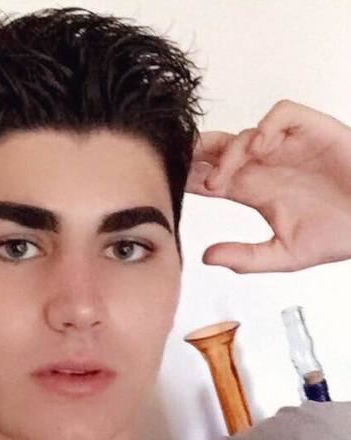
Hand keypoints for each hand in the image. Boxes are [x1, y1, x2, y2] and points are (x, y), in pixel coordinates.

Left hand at [185, 99, 350, 272]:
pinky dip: (267, 126)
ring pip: (244, 134)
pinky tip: (260, 149)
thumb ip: (246, 257)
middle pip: (220, 150)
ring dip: (228, 153)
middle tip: (180, 167)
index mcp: (254, 190)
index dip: (191, 178)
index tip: (170, 184)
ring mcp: (286, 148)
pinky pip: (281, 116)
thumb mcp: (284, 255)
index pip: (212, 178)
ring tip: (222, 179)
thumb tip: (206, 257)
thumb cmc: (339, 234)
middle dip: (198, 155)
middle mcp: (265, 165)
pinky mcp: (312, 132)